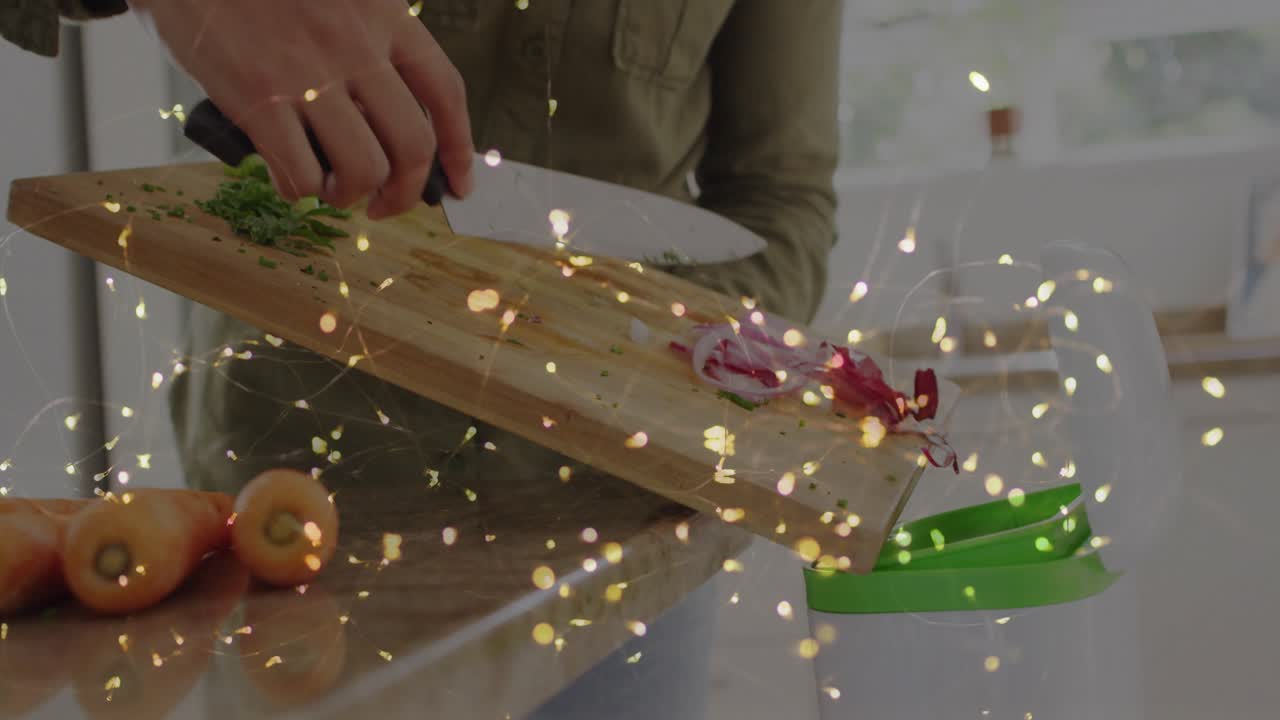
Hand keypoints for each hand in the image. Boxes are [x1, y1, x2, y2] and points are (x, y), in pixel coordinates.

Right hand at [129, 0, 473, 218]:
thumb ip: (367, 44)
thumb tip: (386, 122)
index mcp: (382, 14)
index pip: (444, 92)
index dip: (460, 149)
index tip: (459, 184)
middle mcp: (354, 45)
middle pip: (413, 145)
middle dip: (405, 193)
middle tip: (384, 204)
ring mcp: (307, 74)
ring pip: (364, 168)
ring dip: (351, 194)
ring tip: (331, 188)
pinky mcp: (258, 100)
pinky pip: (301, 173)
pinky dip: (300, 189)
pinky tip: (289, 177)